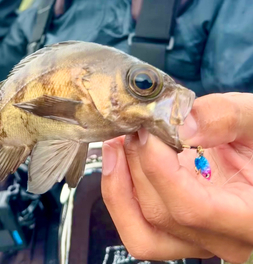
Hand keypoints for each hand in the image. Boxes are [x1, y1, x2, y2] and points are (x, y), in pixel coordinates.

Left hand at [101, 93, 252, 262]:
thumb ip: (223, 117)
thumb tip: (179, 124)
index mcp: (250, 216)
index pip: (192, 208)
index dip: (160, 168)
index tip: (149, 130)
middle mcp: (224, 238)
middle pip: (161, 214)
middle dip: (137, 163)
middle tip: (134, 124)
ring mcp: (199, 240)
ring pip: (142, 232)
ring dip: (119, 184)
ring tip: (118, 142)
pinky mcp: (180, 231)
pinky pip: (139, 228)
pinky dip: (120, 194)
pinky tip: (120, 159)